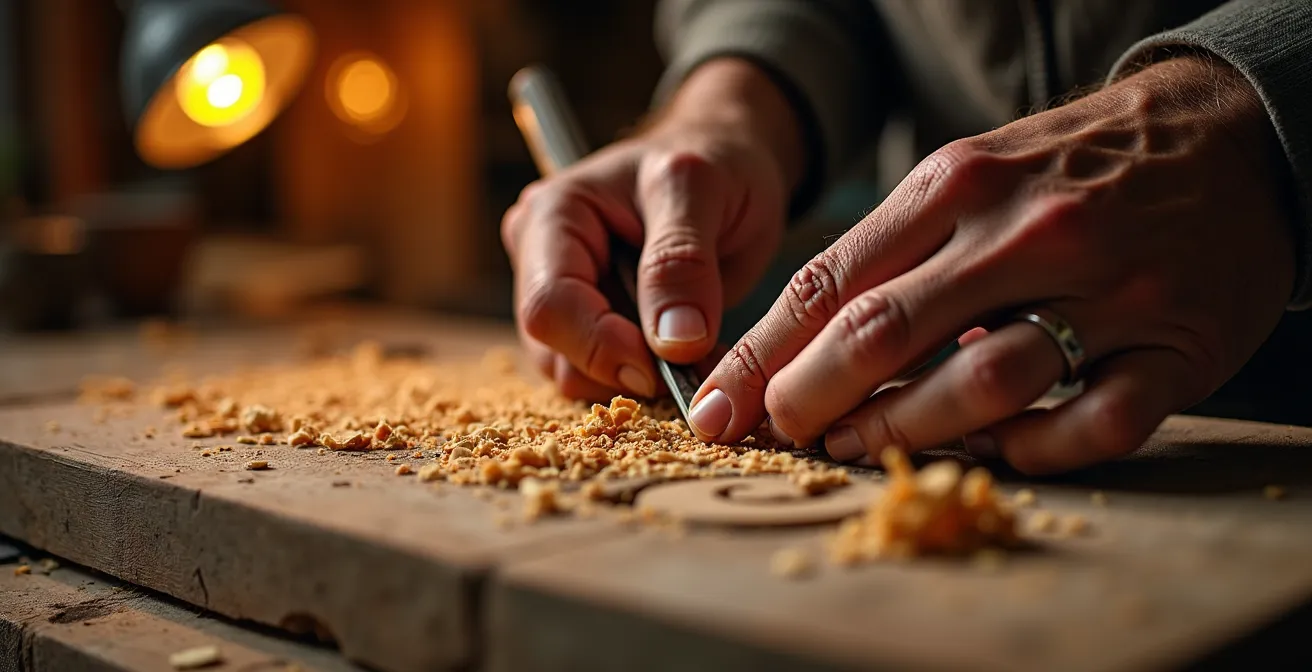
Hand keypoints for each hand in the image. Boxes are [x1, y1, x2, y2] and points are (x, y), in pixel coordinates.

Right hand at [502, 59, 803, 399]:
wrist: (725, 164)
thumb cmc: (709, 159)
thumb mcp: (700, 189)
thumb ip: (682, 260)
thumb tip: (673, 342)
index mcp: (551, 217)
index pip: (549, 305)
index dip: (600, 346)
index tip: (663, 366)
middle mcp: (541, 262)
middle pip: (556, 350)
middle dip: (625, 368)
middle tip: (696, 360)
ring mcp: (565, 300)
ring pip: (579, 374)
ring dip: (641, 380)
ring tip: (700, 349)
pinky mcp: (591, 329)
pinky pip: (607, 378)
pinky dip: (651, 380)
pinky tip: (690, 354)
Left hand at [688, 54, 1295, 474]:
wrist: (1230, 133)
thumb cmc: (1074, 167)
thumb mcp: (976, 172)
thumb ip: (897, 248)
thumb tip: (804, 341)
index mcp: (960, 184)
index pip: (833, 281)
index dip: (762, 354)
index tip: (717, 405)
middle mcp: (1026, 233)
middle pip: (887, 333)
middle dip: (809, 397)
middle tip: (774, 434)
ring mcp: (1106, 291)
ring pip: (984, 383)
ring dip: (907, 429)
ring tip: (858, 448)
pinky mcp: (1176, 346)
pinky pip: (1092, 422)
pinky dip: (1033, 450)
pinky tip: (997, 450)